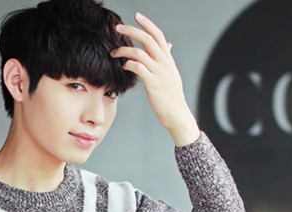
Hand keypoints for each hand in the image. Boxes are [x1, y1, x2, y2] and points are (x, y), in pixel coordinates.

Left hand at [110, 12, 199, 145]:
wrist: (177, 115)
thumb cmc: (172, 97)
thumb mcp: (172, 74)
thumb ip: (168, 59)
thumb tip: (168, 46)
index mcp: (168, 60)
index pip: (158, 35)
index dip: (147, 24)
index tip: (137, 16)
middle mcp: (164, 63)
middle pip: (148, 39)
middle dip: (132, 30)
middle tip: (118, 28)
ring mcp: (159, 73)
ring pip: (140, 53)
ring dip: (124, 50)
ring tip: (114, 52)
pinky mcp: (153, 84)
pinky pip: (138, 68)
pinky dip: (128, 64)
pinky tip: (122, 66)